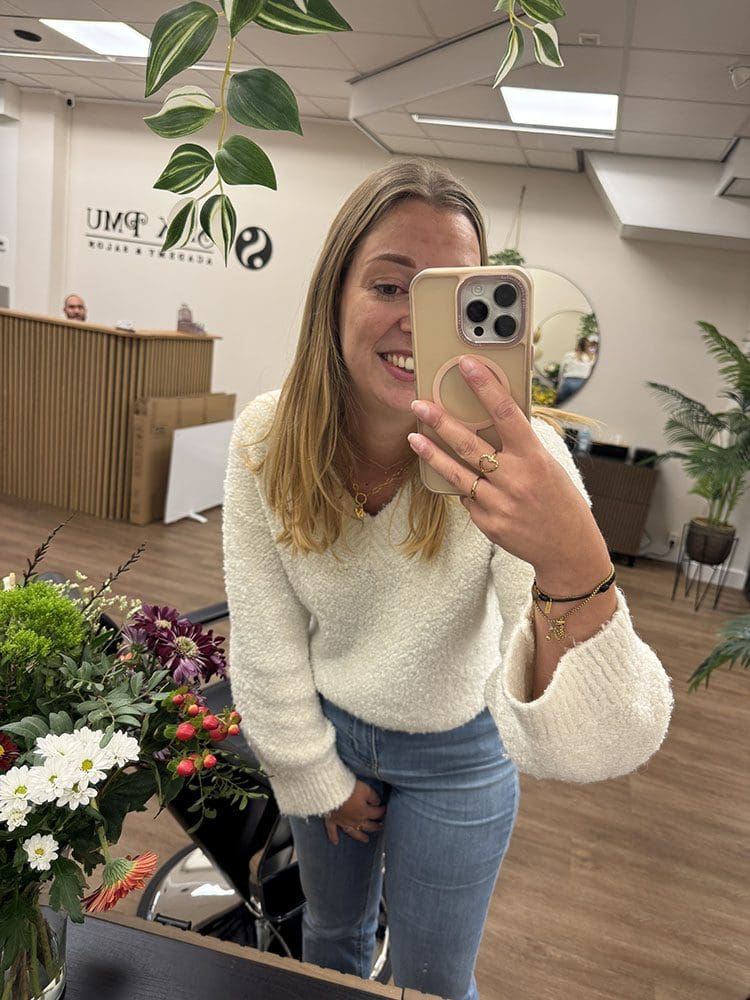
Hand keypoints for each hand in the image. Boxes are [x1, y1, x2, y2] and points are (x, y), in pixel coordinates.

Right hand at [324, 780, 385, 844]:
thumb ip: (373, 797)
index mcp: (364, 812)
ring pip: (354, 832)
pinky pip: (332, 831)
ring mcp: (343, 822)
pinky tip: (335, 842)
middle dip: (375, 826)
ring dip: (360, 836)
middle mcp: (355, 820)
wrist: (330, 792)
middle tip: (381, 827)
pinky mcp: (332, 820)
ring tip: (366, 840)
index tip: (385, 808)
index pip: (376, 813)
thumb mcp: (366, 789)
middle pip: (368, 825)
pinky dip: (333, 837)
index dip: (382, 811)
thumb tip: (377, 803)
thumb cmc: (349, 790)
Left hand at [408, 355, 610, 592]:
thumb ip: (520, 446)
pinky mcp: (487, 523)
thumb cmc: (560, 501)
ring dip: (432, 453)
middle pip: (469, 444)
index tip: (466, 365)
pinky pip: (466, 498)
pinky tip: (458, 480)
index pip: (505, 413)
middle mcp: (515, 478)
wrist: (568, 549)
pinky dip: (463, 487)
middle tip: (419, 404)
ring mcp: (498, 503)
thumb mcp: (548, 466)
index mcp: (534, 457)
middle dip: (440, 421)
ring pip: (456, 473)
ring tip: (415, 437)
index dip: (484, 386)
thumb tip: (489, 422)